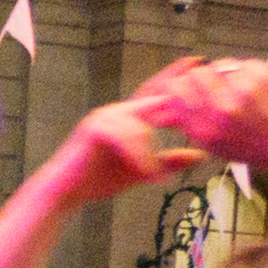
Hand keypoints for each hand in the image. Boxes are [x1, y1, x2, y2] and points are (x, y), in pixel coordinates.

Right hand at [53, 94, 207, 203]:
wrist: (64, 192)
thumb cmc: (98, 179)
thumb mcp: (144, 169)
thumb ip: (170, 160)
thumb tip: (201, 155)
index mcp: (130, 117)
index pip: (160, 97)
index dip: (180, 86)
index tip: (203, 75)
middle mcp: (118, 111)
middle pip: (152, 98)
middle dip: (175, 97)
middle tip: (199, 99)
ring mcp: (105, 118)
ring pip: (141, 126)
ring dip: (152, 154)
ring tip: (157, 179)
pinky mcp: (94, 130)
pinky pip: (126, 138)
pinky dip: (139, 158)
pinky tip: (147, 176)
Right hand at [129, 57, 267, 171]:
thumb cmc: (261, 149)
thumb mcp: (218, 147)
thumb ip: (191, 125)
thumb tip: (164, 108)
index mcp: (206, 131)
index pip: (175, 93)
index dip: (177, 88)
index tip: (184, 89)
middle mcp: (220, 110)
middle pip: (192, 76)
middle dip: (199, 80)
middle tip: (213, 88)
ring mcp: (241, 90)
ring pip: (215, 66)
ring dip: (221, 74)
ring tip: (238, 90)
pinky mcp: (259, 75)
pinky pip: (239, 64)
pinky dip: (243, 72)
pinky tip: (255, 88)